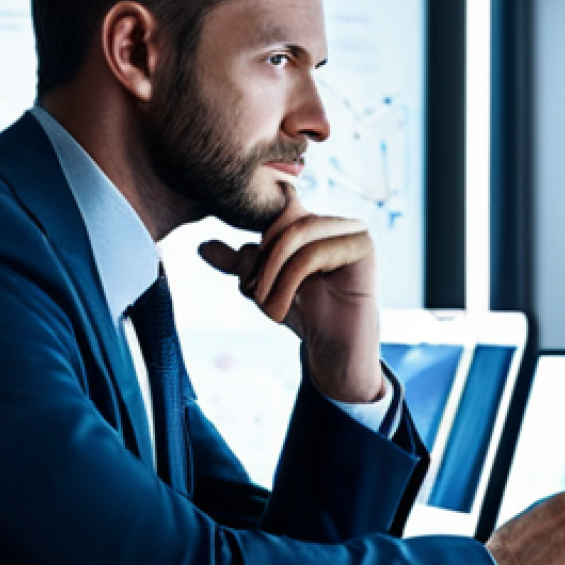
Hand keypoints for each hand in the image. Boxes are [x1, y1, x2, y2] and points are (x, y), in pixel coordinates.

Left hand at [198, 187, 383, 403]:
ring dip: (270, 275)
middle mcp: (339, 221)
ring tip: (264, 306)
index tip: (247, 281)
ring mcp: (354, 232)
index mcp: (317, 221)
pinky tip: (278, 311)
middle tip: (250, 293)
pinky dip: (285, 284)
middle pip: (283, 222)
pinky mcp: (362, 249)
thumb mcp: (265, 285)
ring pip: (295, 236)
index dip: (255, 243)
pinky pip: (311, 255)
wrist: (336, 353)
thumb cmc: (306, 315)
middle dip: (259, 260)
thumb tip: (202, 246)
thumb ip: (240, 265)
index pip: (276, 211)